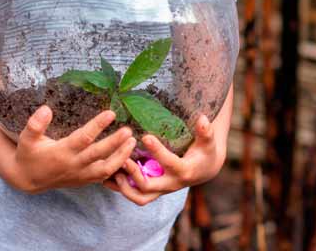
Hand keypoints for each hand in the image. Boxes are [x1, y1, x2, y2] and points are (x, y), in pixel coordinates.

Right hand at [12, 105, 136, 193]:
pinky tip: (128, 156)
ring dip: (121, 157)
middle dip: (115, 143)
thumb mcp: (26, 140)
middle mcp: (73, 165)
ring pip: (105, 169)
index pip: (83, 138)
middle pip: (98, 154)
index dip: (97, 126)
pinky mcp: (85, 180)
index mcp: (61, 152)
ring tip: (132, 143)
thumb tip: (46, 108)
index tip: (111, 113)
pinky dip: (117, 168)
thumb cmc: (29, 155)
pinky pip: (104, 177)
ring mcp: (81, 175)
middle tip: (128, 130)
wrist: (29, 179)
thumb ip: (35, 125)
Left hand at [103, 115, 224, 205]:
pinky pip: (135, 194)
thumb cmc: (206, 152)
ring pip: (139, 197)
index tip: (145, 136)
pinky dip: (121, 188)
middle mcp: (171, 184)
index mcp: (184, 171)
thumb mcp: (208, 141)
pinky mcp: (154, 190)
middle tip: (122, 159)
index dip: (157, 151)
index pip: (169, 163)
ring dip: (123, 187)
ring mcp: (161, 189)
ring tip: (111, 171)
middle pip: (148, 187)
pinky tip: (107, 176)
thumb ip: (205, 132)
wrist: (204, 169)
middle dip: (133, 174)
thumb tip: (203, 119)